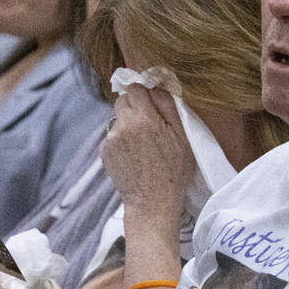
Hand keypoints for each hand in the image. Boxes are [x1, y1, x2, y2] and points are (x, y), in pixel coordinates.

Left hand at [100, 86, 193, 220]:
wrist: (152, 203)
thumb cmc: (174, 171)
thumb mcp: (183, 137)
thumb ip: (168, 106)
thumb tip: (156, 86)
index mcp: (144, 118)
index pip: (135, 87)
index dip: (144, 93)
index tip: (151, 103)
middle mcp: (123, 125)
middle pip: (123, 100)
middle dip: (135, 107)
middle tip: (149, 124)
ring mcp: (111, 139)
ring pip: (118, 118)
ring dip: (128, 124)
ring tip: (143, 144)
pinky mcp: (104, 151)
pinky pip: (113, 135)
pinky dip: (121, 140)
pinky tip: (134, 155)